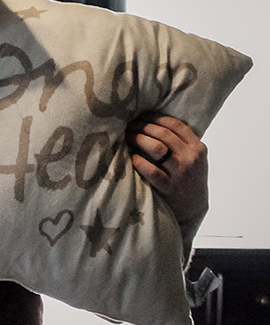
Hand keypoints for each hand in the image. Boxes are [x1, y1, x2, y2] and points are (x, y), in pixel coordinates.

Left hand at [128, 114, 208, 228]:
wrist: (193, 208)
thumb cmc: (187, 178)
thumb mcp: (192, 158)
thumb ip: (180, 142)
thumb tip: (151, 120)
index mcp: (198, 148)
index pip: (175, 124)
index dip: (155, 117)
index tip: (140, 115)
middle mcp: (191, 158)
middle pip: (163, 133)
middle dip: (142, 126)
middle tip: (128, 125)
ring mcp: (180, 174)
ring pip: (156, 148)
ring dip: (137, 139)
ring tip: (126, 137)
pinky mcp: (169, 188)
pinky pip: (150, 170)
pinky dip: (138, 160)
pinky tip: (130, 156)